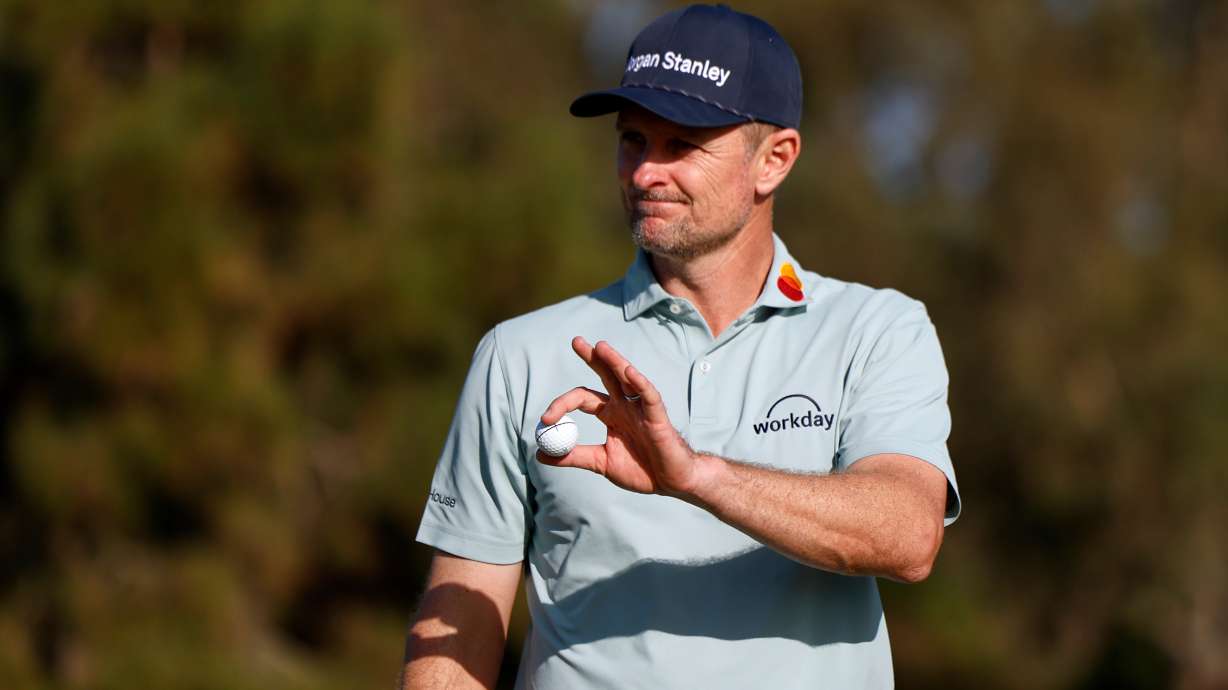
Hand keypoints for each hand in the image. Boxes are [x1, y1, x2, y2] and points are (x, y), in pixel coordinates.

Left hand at [536, 337, 701, 495]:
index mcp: (611, 414)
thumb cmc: (640, 470)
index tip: (545, 419)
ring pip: (628, 378)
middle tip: (575, 341)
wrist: (669, 482)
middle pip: (606, 375)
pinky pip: (650, 396)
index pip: (583, 398)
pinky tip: (629, 371)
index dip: (562, 404)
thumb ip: (573, 456)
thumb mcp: (601, 463)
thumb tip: (540, 453)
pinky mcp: (658, 417)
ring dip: (614, 361)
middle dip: (592, 357)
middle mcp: (625, 406)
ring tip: (599, 346)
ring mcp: (642, 409)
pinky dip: (640, 383)